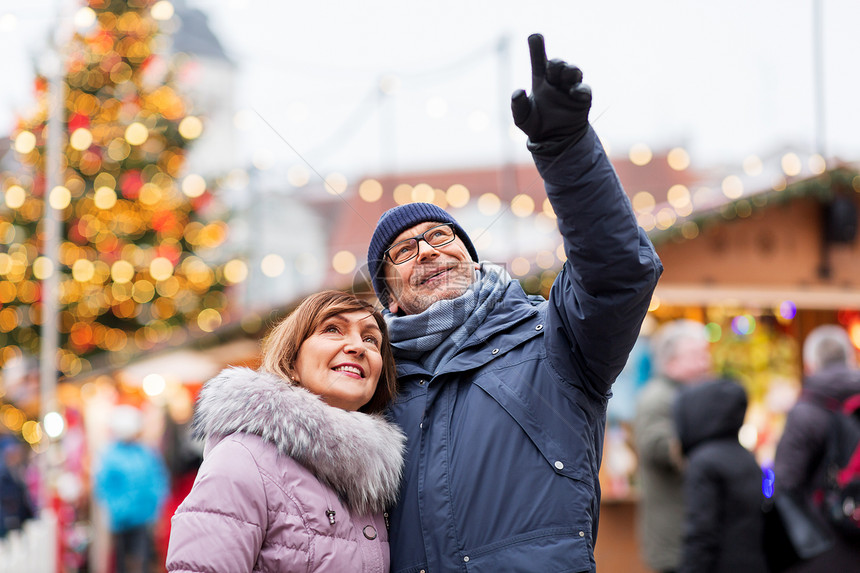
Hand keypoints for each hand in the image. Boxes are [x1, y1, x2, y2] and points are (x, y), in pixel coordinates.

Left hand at [511, 34, 591, 153]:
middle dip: (556, 64)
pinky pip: (585, 89)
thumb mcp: (522, 118)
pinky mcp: (582, 100)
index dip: (537, 47)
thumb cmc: (537, 126)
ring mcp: (570, 89)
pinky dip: (580, 88)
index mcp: (541, 82)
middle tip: (551, 71)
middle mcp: (556, 82)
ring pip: (573, 71)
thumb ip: (518, 105)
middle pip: (558, 64)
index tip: (534, 36)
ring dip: (569, 70)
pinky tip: (573, 91)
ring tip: (564, 76)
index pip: (539, 61)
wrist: (554, 142)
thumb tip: (518, 91)